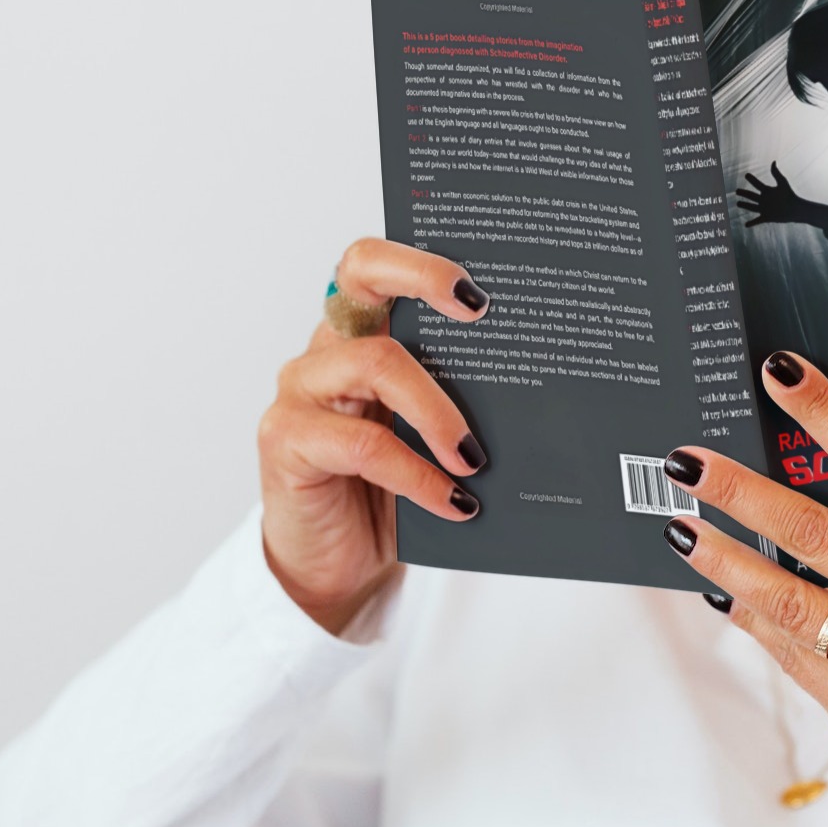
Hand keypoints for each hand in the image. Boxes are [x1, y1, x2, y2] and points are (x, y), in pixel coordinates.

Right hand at [256, 239, 490, 634]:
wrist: (339, 565)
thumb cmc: (392, 492)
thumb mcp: (432, 437)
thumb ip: (462, 401)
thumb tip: (542, 386)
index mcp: (363, 334)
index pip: (376, 263)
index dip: (421, 261)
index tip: (480, 290)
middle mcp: (327, 348)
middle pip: (362, 275)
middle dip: (426, 280)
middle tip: (482, 314)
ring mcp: (302, 390)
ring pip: (376, 364)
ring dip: (438, 410)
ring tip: (477, 458)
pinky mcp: (286, 441)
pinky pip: (362, 446)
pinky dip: (418, 474)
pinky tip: (456, 502)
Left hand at [658, 351, 827, 826]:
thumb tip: (825, 475)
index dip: (824, 412)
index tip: (779, 373)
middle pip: (809, 531)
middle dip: (737, 491)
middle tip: (687, 463)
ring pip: (783, 599)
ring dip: (723, 558)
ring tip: (683, 529)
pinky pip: (791, 655)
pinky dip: (751, 619)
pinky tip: (725, 592)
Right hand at [736, 162, 806, 226]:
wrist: (796, 209)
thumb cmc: (790, 195)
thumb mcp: (782, 183)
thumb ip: (776, 173)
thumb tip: (773, 162)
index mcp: (767, 191)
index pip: (757, 184)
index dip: (752, 179)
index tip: (746, 175)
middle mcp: (764, 199)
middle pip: (751, 195)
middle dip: (744, 193)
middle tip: (737, 190)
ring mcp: (764, 209)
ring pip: (751, 207)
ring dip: (744, 205)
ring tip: (738, 203)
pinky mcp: (766, 217)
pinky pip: (757, 221)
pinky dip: (751, 223)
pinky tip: (746, 225)